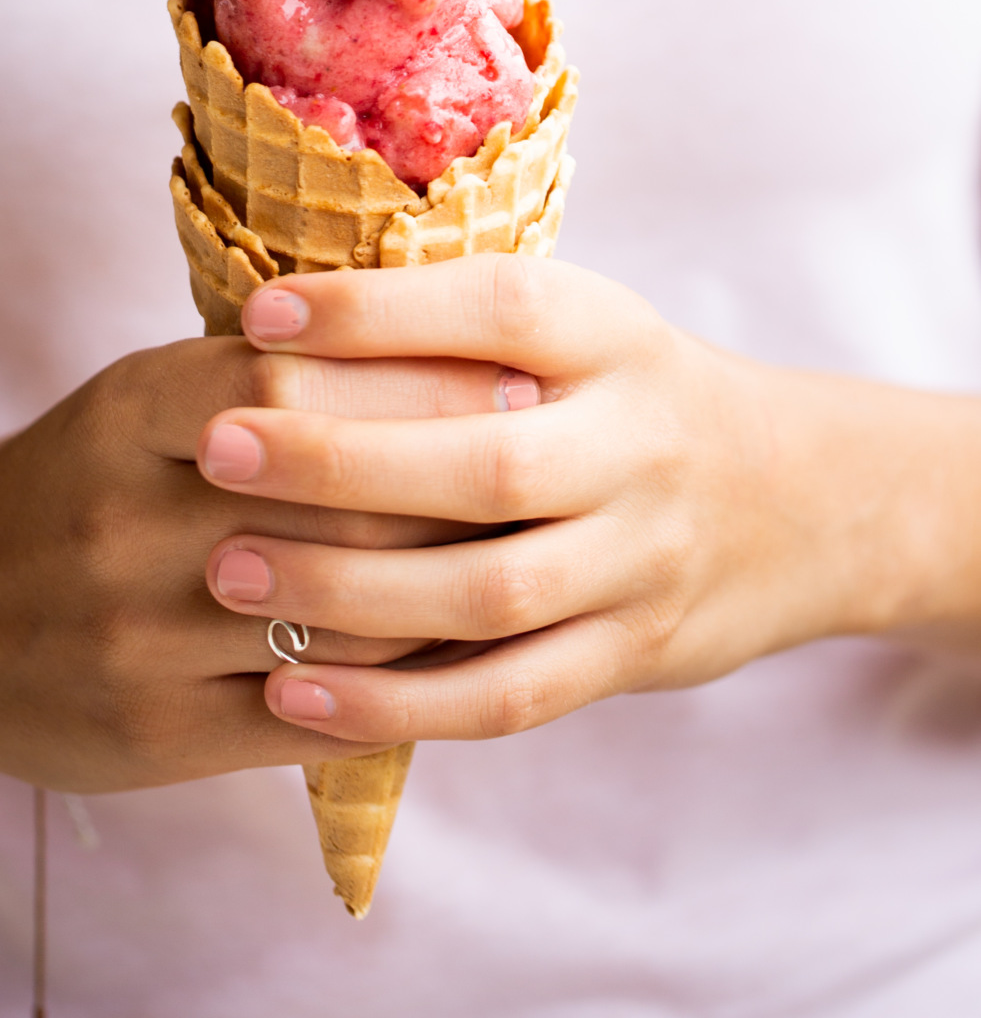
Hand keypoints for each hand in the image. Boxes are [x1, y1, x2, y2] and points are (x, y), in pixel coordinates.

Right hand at [0, 335, 510, 791]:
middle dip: (457, 480)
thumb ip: (251, 378)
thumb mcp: (129, 403)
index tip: (510, 369)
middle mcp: (124, 520)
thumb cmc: (66, 486)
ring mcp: (136, 638)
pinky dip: (399, 683)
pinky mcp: (157, 735)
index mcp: (124, 413)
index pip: (287, 380)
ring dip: (447, 588)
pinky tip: (460, 652)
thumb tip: (428, 335)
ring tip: (532, 555)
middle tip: (556, 461)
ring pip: (338, 612)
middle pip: (333, 498)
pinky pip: (315, 708)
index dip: (409, 376)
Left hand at [195, 258, 980, 742]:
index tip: (259, 318)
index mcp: (613, 337)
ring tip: (227, 574)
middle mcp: (639, 445)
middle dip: (342, 459)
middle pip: (490, 461)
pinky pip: (507, 696)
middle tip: (218, 450)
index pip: (498, 311)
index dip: (379, 313)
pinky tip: (291, 693)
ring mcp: (641, 560)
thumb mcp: (578, 326)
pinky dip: (395, 706)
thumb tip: (269, 314)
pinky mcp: (631, 655)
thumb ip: (459, 325)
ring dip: (349, 590)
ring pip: (492, 592)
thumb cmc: (625, 394)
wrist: (798, 497)